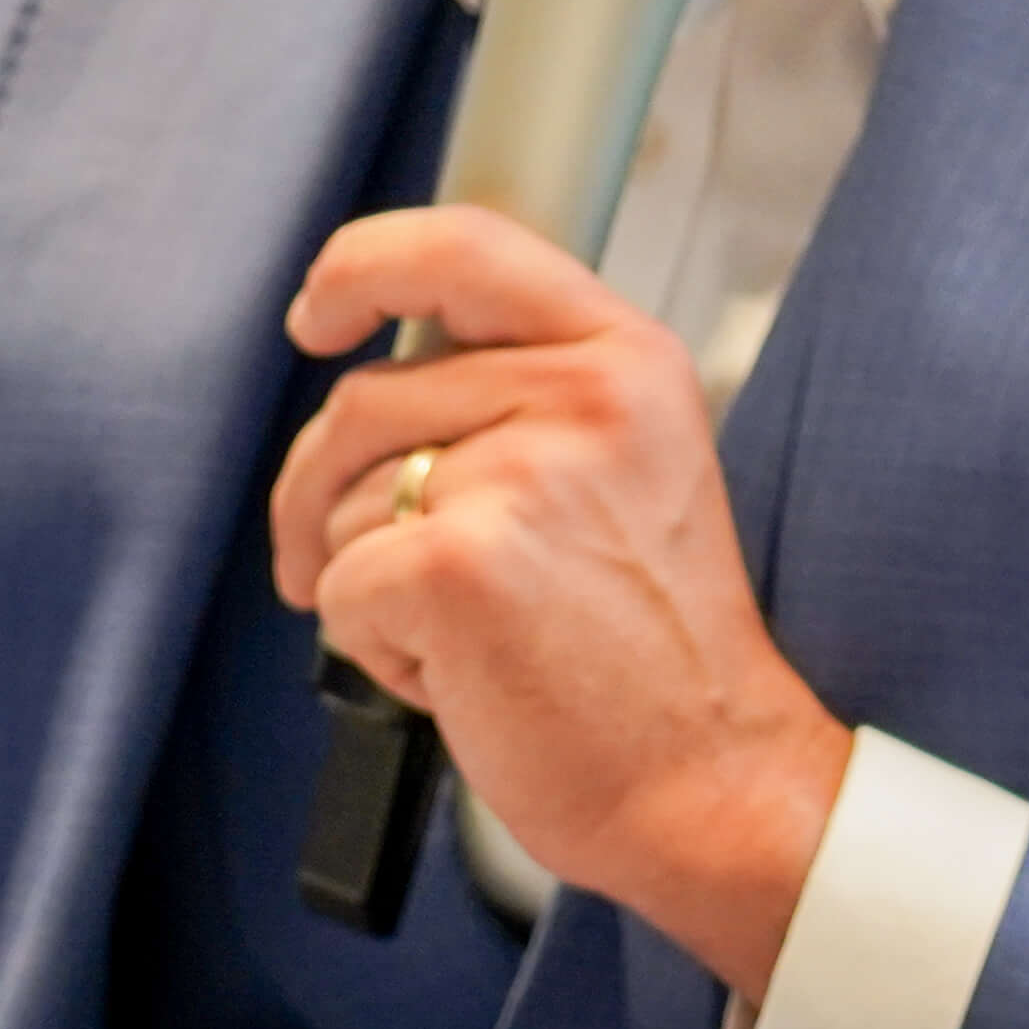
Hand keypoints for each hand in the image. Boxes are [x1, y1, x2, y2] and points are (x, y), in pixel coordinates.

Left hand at [271, 208, 850, 998]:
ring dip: (370, 583)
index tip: (318, 312)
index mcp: (626, 357)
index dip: (367, 265)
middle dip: (319, 493)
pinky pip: (341, 589)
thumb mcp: (627, 468)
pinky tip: (462, 678)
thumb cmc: (654, 651)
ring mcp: (520, 475)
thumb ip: (525, 395)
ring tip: (470, 638)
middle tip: (331, 562)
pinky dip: (374, 650)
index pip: (467, 247)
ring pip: (345, 502)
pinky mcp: (459, 563)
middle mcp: (582, 395)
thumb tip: (370, 374)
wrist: (710, 781)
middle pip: (366, 399)